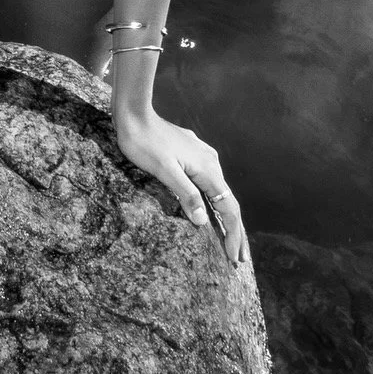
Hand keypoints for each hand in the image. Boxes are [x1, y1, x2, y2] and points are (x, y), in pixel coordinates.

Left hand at [114, 109, 247, 267]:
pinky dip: (213, 201)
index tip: (235, 258)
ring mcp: (202, 156)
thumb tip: (202, 221)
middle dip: (234, 231)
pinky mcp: (192, 154)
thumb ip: (185, 195)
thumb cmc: (145, 143)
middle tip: (238, 259)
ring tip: (228, 240)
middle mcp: (211, 162)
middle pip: (228, 202)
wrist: (134, 114)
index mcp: (208, 169)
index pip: (228, 209)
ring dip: (225, 218)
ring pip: (219, 192)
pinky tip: (210, 208)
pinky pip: (208, 182)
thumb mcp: (164, 171)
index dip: (233, 235)